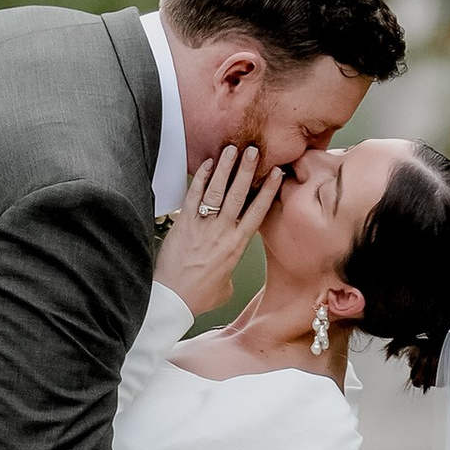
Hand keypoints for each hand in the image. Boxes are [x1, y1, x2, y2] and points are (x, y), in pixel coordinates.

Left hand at [155, 145, 281, 318]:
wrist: (172, 300)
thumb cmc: (198, 296)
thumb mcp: (224, 287)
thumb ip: (229, 272)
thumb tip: (226, 270)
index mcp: (237, 246)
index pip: (258, 211)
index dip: (268, 190)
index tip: (276, 173)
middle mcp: (222, 232)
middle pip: (239, 195)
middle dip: (247, 170)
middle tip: (254, 150)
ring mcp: (202, 226)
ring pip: (217, 191)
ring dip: (225, 168)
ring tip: (232, 149)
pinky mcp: (183, 224)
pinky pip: (193, 196)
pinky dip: (200, 179)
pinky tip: (206, 164)